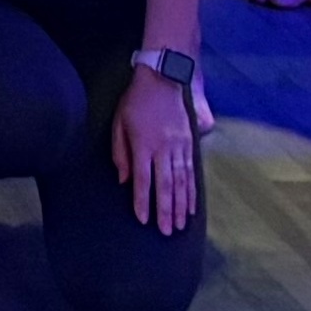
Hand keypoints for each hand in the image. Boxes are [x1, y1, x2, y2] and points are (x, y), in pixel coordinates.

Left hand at [114, 68, 202, 233]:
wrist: (162, 79)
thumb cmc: (135, 102)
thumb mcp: (118, 123)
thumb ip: (120, 153)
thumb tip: (123, 180)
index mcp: (143, 144)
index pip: (143, 179)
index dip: (143, 201)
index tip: (143, 219)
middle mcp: (164, 148)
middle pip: (166, 185)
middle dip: (166, 211)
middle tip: (166, 231)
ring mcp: (179, 146)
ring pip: (181, 181)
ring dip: (181, 205)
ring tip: (180, 225)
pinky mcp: (189, 143)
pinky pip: (191, 171)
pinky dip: (192, 191)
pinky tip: (192, 205)